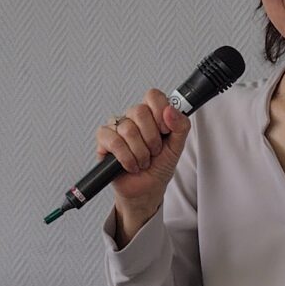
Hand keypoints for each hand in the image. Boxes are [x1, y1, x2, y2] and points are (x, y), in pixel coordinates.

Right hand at [98, 89, 188, 239]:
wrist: (146, 189)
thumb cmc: (159, 167)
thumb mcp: (177, 147)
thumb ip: (181, 126)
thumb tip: (170, 110)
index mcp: (152, 114)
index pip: (153, 96)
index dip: (160, 112)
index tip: (165, 130)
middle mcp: (133, 117)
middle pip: (139, 111)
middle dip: (151, 138)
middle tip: (154, 151)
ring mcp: (117, 127)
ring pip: (127, 129)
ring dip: (140, 152)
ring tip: (143, 161)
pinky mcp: (104, 140)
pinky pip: (112, 140)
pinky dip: (126, 157)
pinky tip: (130, 165)